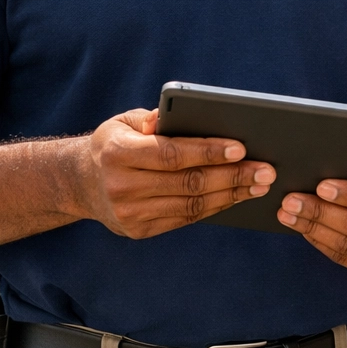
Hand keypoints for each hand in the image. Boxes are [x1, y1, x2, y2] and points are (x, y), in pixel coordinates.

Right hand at [76, 109, 274, 238]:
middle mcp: (122, 186)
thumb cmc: (115, 144)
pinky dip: (214, 207)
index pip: (171, 153)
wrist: (80, 183)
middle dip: (232, 177)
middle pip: (188, 183)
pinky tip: (236, 197)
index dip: (208, 151)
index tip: (241, 148)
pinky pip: (185, 219)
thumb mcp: (124, 121)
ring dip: (230, 195)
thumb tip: (174, 117)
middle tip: (266, 171)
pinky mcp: (139, 231)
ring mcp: (130, 213)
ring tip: (259, 185)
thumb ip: (152, 118)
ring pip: (191, 206)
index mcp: (118, 153)